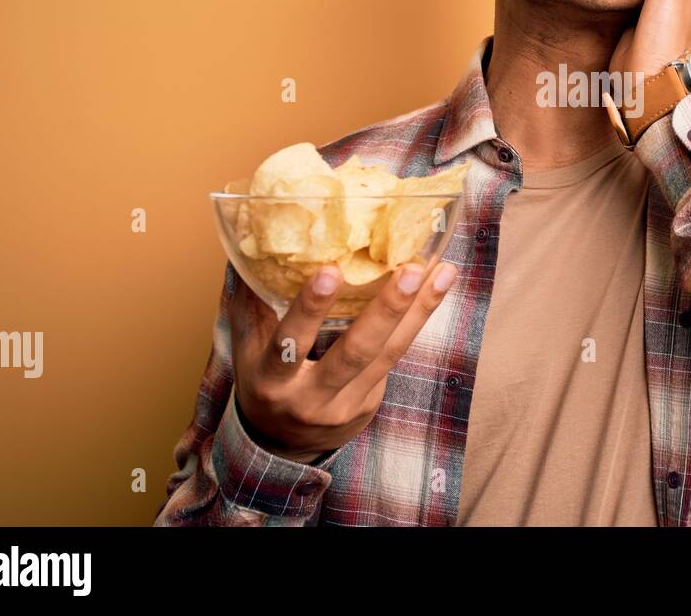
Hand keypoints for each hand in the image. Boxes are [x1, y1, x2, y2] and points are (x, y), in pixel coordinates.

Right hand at [229, 260, 456, 463]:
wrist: (281, 445)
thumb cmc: (264, 380)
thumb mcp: (247, 349)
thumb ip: (251, 304)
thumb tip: (252, 245)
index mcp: (272, 380)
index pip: (290, 343)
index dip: (310, 309)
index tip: (331, 270)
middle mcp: (311, 397)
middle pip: (355, 353)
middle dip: (386, 310)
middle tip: (411, 270)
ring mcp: (346, 405)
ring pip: (389, 354)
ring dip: (420, 310)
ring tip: (443, 273)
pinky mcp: (371, 404)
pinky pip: (395, 358)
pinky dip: (417, 321)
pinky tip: (435, 289)